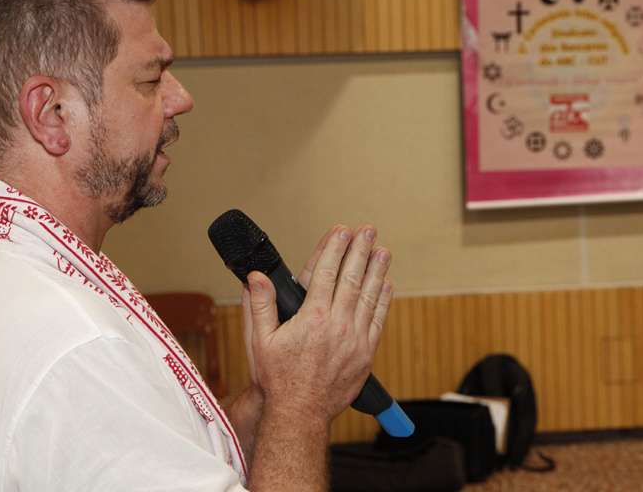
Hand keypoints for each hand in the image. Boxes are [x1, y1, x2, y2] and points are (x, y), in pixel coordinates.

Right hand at [242, 224, 392, 422]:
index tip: (340, 230)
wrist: (300, 413)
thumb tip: (256, 277)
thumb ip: (259, 305)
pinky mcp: (365, 354)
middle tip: (367, 230)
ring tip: (382, 250)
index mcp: (312, 318)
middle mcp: (337, 325)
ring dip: (376, 270)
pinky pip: (378, 320)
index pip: (326, 273)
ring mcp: (355, 339)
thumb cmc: (278, 378)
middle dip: (359, 250)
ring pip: (369, 297)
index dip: (334, 248)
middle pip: (352, 278)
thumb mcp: (260, 340)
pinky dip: (383, 300)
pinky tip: (386, 284)